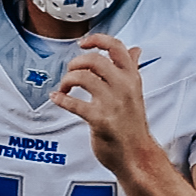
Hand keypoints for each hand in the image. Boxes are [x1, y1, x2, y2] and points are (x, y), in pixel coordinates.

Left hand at [52, 36, 155, 177]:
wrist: (138, 156)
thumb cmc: (133, 125)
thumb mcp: (136, 92)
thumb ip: (132, 69)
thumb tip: (135, 50)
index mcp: (132, 78)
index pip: (117, 47)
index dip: (97, 40)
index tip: (83, 43)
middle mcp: (123, 87)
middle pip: (95, 59)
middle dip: (76, 63)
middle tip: (70, 72)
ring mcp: (112, 103)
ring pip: (82, 77)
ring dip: (67, 80)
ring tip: (64, 88)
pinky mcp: (100, 120)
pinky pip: (74, 103)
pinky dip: (61, 99)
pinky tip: (57, 98)